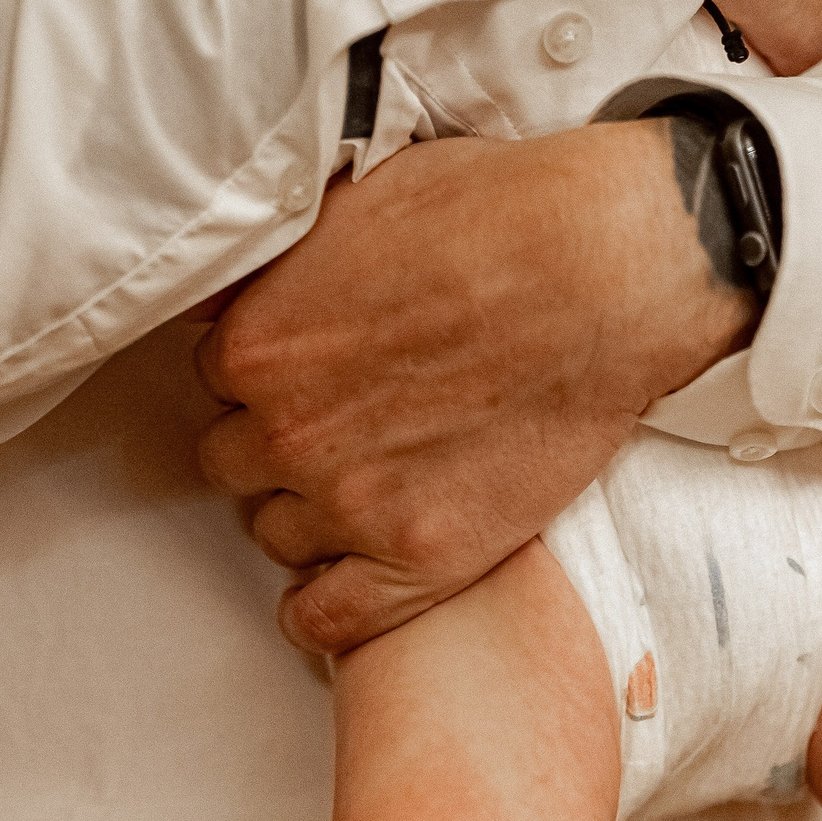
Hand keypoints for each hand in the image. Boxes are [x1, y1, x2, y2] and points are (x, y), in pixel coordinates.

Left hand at [196, 121, 752, 654]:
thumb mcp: (354, 201)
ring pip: (277, 535)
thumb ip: (280, 264)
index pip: (216, 379)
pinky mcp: (420, 558)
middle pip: (236, 462)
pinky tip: (341, 582)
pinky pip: (326, 619)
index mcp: (257, 343)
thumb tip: (244, 286)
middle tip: (343, 423)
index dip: (267, 373)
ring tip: (366, 487)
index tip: (309, 371)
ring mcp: (352, 503)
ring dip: (310, 515)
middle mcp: (289, 430)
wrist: (605, 274)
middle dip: (280, 442)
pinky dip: (322, 610)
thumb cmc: (496, 216)